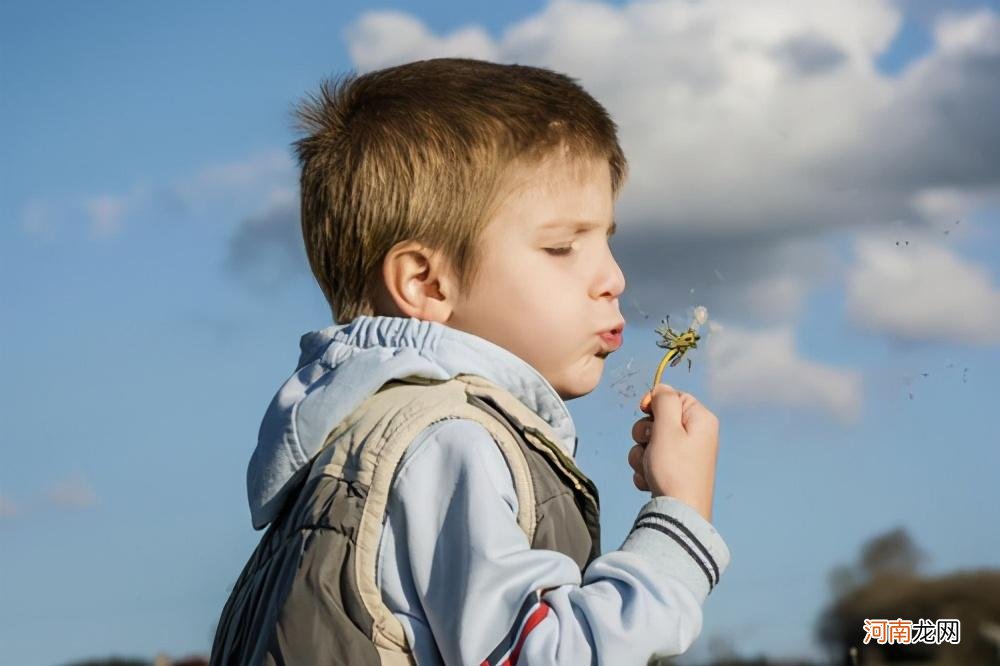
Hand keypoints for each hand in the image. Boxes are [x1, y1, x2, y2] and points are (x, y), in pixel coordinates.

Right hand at [627, 383, 719, 521]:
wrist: (678, 514)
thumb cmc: (675, 470)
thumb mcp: (668, 427)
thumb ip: (664, 401)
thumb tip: (662, 388)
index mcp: (701, 419)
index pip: (672, 396)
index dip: (653, 403)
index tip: (644, 411)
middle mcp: (696, 435)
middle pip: (658, 419)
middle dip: (644, 434)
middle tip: (651, 446)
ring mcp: (685, 455)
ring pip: (649, 442)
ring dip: (641, 454)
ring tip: (650, 469)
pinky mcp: (675, 471)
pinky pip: (651, 461)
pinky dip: (646, 469)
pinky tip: (650, 481)